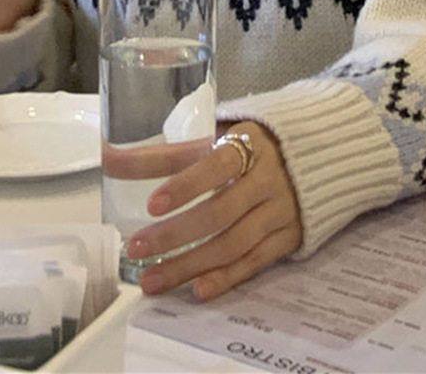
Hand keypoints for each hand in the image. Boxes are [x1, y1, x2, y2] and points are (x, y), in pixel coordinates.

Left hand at [124, 121, 301, 300]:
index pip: (218, 165)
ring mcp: (281, 211)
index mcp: (249, 144)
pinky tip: (197, 290)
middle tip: (137, 248)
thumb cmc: (248, 145)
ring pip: (233, 244)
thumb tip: (111, 160)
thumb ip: (166, 153)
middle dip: (176, 234)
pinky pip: (255, 262)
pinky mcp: (288, 237)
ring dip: (191, 265)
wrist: (313, 154)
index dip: (186, 185)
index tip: (152, 204)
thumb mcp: (215, 136)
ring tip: (152, 280)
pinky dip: (226, 277)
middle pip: (221, 213)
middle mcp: (269, 179)